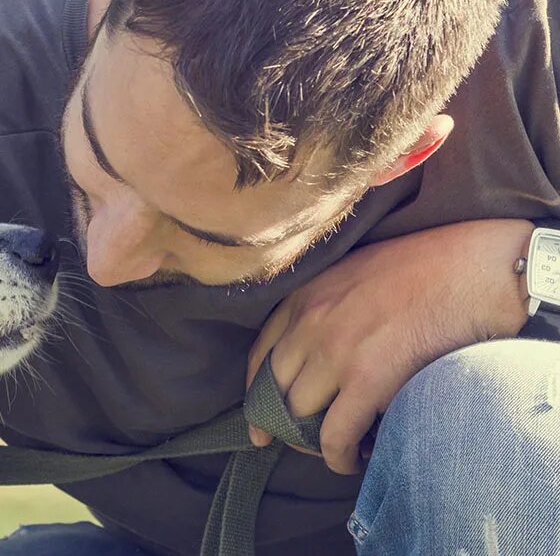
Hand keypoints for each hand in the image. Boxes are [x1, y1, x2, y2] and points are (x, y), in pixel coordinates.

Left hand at [246, 219, 531, 474]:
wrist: (474, 268)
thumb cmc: (427, 268)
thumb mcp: (355, 274)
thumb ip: (329, 307)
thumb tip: (321, 353)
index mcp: (304, 295)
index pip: (260, 355)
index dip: (256, 395)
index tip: (258, 422)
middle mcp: (310, 323)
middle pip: (274, 390)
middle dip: (282, 424)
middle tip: (301, 444)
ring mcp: (335, 351)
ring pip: (299, 416)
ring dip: (312, 442)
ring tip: (335, 450)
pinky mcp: (368, 379)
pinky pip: (334, 435)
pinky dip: (338, 457)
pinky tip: (353, 460)